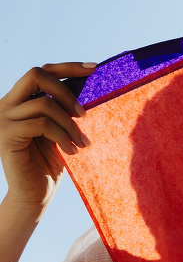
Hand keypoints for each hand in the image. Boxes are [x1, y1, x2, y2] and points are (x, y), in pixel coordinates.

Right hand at [0, 63, 93, 213]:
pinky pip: (41, 124)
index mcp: (20, 100)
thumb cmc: (50, 163)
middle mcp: (7, 104)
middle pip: (37, 75)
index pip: (42, 72)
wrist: (35, 194)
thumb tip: (89, 86)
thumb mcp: (60, 130)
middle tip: (84, 114)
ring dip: (70, 124)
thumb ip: (64, 109)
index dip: (68, 67)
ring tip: (82, 143)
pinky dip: (62, 136)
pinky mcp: (6, 135)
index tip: (93, 68)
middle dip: (66, 91)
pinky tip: (72, 151)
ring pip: (45, 104)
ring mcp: (4, 119)